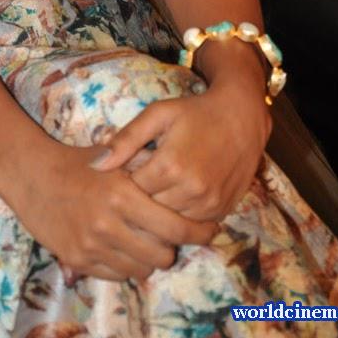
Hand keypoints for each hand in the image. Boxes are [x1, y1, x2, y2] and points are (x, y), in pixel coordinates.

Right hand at [0, 139, 216, 281]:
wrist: (33, 176)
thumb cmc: (79, 163)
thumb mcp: (116, 157)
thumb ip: (149, 165)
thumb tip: (184, 177)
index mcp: (123, 194)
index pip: (175, 227)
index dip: (198, 232)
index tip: (208, 230)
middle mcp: (109, 224)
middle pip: (163, 255)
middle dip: (172, 248)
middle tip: (172, 237)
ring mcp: (92, 246)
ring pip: (142, 269)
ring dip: (150, 258)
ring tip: (148, 242)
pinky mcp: (78, 260)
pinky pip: (117, 275)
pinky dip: (126, 265)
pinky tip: (124, 247)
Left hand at [94, 76, 270, 222]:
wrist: (242, 118)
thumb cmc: (194, 112)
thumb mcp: (157, 115)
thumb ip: (125, 140)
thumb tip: (95, 166)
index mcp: (170, 165)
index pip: (133, 190)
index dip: (128, 179)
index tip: (130, 168)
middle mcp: (191, 190)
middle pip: (150, 209)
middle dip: (143, 196)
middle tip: (146, 177)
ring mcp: (209, 204)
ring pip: (170, 222)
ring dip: (162, 207)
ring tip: (163, 184)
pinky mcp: (222, 211)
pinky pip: (192, 224)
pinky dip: (183, 212)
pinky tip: (181, 192)